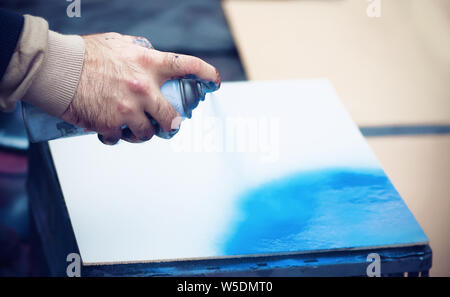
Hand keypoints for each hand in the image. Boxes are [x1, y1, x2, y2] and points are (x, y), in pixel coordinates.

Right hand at [61, 32, 220, 144]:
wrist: (56, 69)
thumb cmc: (85, 54)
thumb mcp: (119, 45)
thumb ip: (141, 55)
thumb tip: (153, 62)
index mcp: (148, 63)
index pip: (187, 66)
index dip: (206, 74)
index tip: (215, 82)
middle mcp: (143, 87)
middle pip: (173, 118)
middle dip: (172, 124)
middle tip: (168, 125)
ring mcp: (128, 109)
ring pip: (149, 134)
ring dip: (143, 133)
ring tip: (132, 127)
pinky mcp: (111, 125)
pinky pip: (120, 139)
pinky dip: (116, 137)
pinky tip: (109, 130)